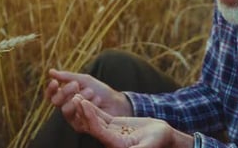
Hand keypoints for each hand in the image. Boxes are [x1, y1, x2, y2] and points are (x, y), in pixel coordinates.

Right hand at [45, 69, 132, 131]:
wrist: (116, 101)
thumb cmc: (100, 90)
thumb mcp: (84, 80)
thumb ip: (68, 77)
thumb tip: (50, 71)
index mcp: (65, 97)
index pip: (51, 95)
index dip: (50, 89)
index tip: (54, 82)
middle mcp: (67, 107)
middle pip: (56, 101)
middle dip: (65, 91)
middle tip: (76, 85)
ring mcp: (73, 118)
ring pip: (65, 109)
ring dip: (79, 98)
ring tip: (91, 92)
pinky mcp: (81, 126)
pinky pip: (78, 116)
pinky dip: (89, 105)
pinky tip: (98, 100)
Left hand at [74, 95, 192, 147]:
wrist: (164, 137)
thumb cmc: (159, 142)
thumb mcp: (147, 146)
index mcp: (116, 145)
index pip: (98, 130)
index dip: (90, 116)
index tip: (83, 103)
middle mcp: (109, 140)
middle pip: (93, 124)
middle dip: (83, 112)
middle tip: (73, 97)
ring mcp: (110, 132)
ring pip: (95, 119)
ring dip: (85, 108)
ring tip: (75, 95)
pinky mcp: (113, 125)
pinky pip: (101, 115)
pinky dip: (92, 107)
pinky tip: (84, 99)